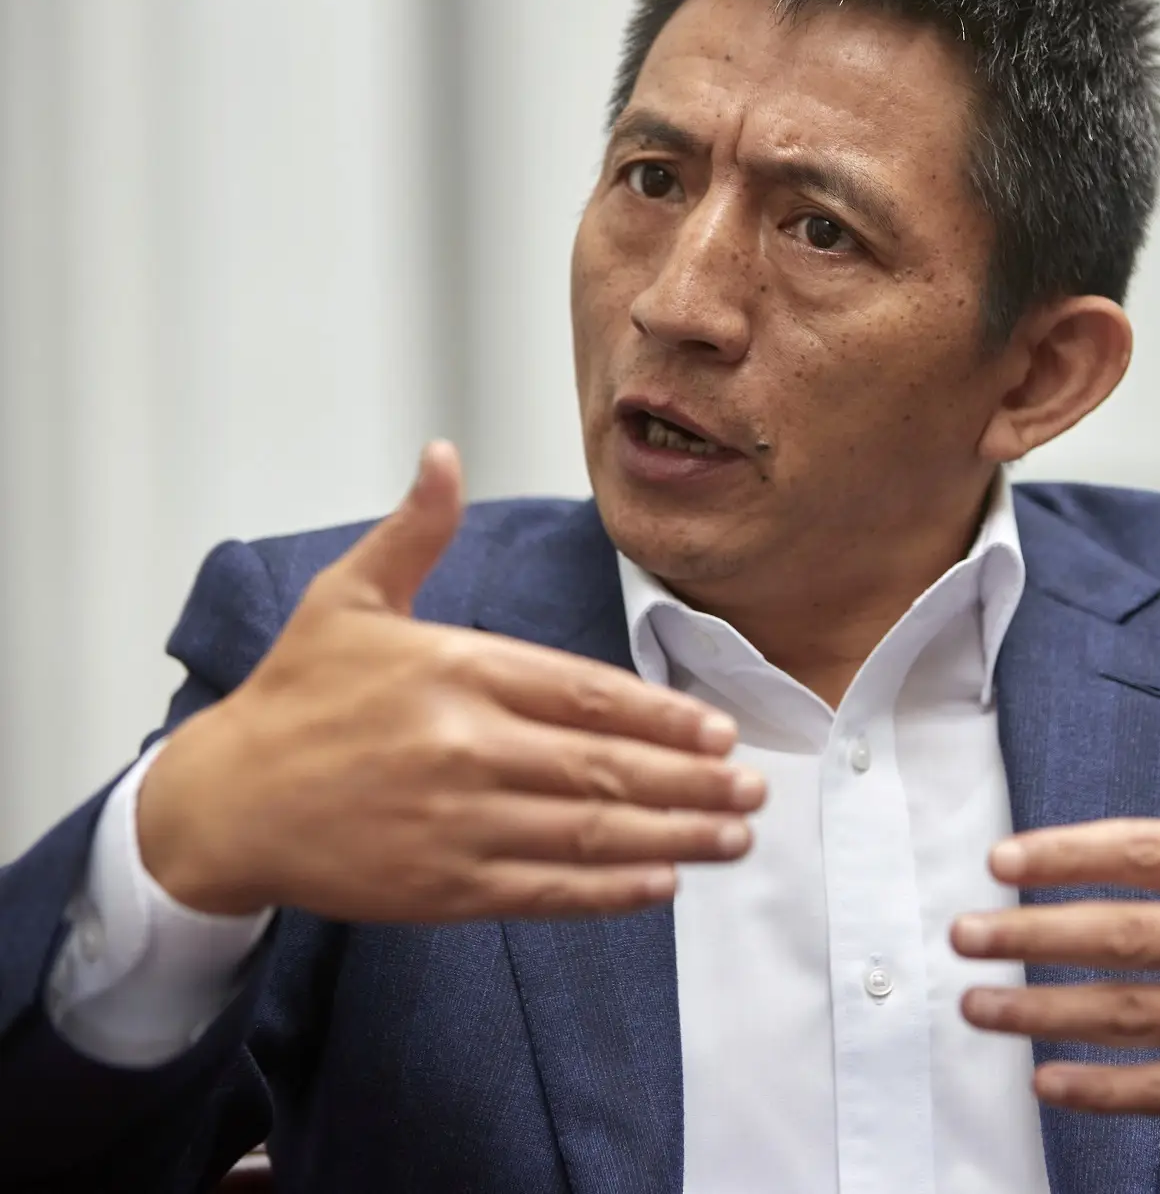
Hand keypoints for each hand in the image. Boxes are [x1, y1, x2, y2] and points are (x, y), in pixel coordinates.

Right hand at [138, 442, 761, 920]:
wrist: (222, 803)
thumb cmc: (294, 697)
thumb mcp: (347, 599)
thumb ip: (413, 533)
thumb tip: (443, 454)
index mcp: (456, 670)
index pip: (586, 693)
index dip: (663, 715)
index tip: (721, 730)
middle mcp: (465, 747)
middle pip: (605, 766)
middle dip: (692, 780)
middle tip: (753, 788)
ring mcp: (455, 822)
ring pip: (588, 832)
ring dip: (673, 836)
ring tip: (734, 835)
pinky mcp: (441, 886)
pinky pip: (545, 889)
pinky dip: (609, 889)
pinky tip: (662, 883)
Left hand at [950, 637, 1159, 1119]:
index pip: (1148, 853)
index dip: (1068, 854)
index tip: (1002, 862)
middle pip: (1122, 935)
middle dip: (1031, 935)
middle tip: (964, 934)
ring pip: (1129, 1015)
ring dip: (1042, 1013)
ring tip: (976, 1004)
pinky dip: (1101, 1090)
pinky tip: (1045, 1080)